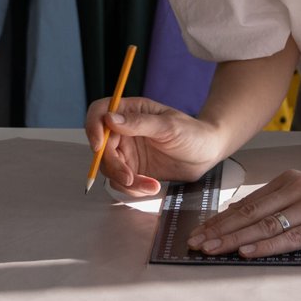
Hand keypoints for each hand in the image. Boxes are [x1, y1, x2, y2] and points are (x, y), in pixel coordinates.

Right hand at [86, 97, 224, 197]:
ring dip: (126, 181)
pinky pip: (122, 181)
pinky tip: (152, 187)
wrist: (207, 154)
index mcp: (131, 111)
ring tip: (150, 185)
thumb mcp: (168, 126)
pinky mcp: (133, 169)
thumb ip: (139, 123)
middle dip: (113, 165)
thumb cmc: (193, 133)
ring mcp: (128, 151)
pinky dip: (133, 189)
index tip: (98, 146)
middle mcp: (124, 130)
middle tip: (129, 178)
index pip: (100, 113)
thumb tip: (110, 118)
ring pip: (110, 168)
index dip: (93, 127)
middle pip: (101, 147)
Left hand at [186, 170, 300, 257]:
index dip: (220, 219)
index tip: (198, 232)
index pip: (247, 203)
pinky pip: (290, 237)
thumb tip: (239, 216)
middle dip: (219, 230)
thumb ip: (278, 202)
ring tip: (211, 249)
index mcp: (290, 180)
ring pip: (265, 225)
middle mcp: (298, 189)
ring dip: (234, 239)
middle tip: (194, 243)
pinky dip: (265, 245)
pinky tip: (247, 251)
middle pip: (250, 213)